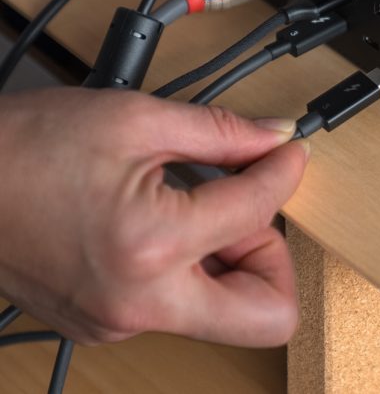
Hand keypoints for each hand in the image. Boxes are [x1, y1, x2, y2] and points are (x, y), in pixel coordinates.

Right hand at [0, 87, 308, 345]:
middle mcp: (142, 305)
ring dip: (232, 254)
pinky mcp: (107, 324)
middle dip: (275, 253)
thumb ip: (221, 131)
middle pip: (268, 314)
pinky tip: (169, 215)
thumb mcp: (137, 118)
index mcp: (154, 246)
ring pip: (224, 310)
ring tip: (201, 197)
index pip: (260, 213)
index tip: (287, 149)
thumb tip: (274, 136)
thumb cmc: (28, 147)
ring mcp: (122, 324)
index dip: (285, 170)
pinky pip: (180, 303)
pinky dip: (192, 262)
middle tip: (250, 200)